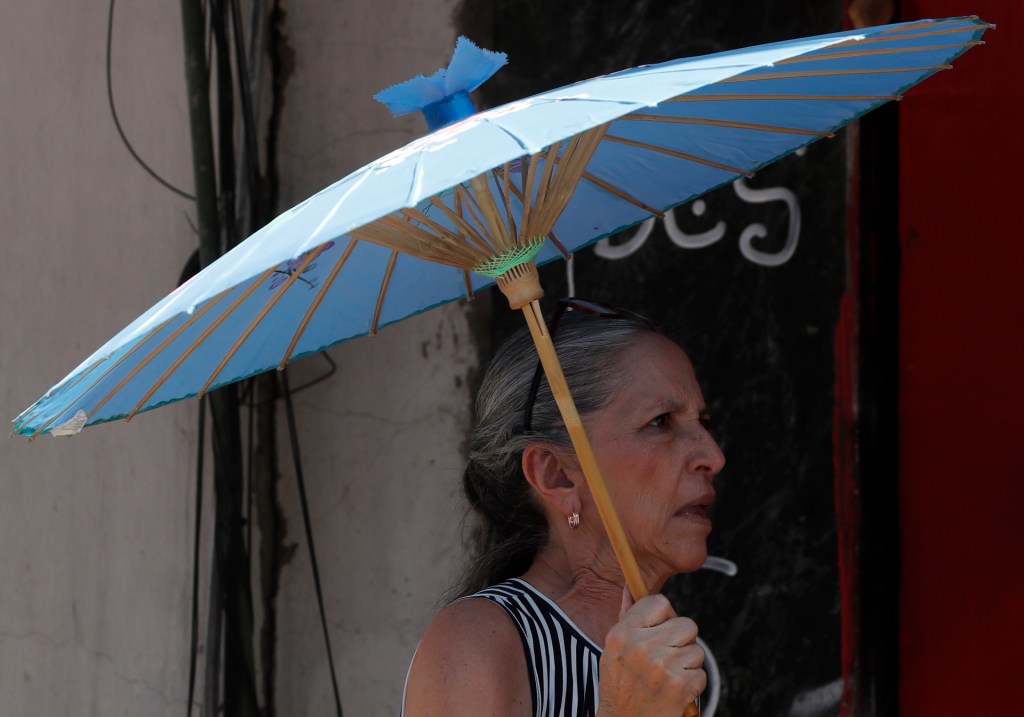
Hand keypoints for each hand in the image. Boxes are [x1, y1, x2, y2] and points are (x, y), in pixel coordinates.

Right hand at [597, 586, 705, 716]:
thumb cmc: (619, 687)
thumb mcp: (613, 650)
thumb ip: (626, 617)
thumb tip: (630, 586)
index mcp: (623, 634)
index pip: (659, 603)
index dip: (665, 616)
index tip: (662, 629)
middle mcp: (642, 647)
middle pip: (686, 624)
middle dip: (681, 640)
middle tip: (667, 657)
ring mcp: (662, 667)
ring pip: (696, 649)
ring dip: (687, 663)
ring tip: (668, 676)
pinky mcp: (680, 687)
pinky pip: (701, 673)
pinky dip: (691, 684)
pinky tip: (674, 691)